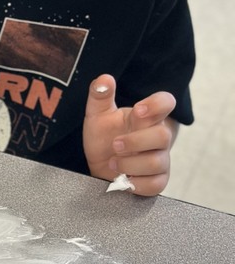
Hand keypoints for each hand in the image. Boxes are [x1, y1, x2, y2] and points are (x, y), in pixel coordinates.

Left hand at [82, 75, 177, 196]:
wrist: (100, 165)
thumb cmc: (104, 136)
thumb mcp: (97, 115)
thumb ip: (100, 95)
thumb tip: (104, 79)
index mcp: (146, 117)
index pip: (166, 102)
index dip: (157, 105)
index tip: (138, 110)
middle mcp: (157, 137)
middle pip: (163, 136)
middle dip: (136, 141)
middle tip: (115, 144)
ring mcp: (159, 159)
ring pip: (158, 162)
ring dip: (131, 164)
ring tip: (113, 162)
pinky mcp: (157, 180)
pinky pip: (156, 184)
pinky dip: (137, 184)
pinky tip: (123, 179)